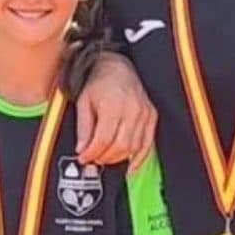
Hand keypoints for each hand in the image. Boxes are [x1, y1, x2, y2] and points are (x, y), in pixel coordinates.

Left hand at [77, 52, 156, 167]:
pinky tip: (130, 167)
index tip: (83, 158)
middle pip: (119, 146)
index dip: (92, 153)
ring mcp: (145, 114)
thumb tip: (82, 150)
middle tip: (93, 159)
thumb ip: (83, 127)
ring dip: (119, 158)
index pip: (103, 138)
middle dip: (104, 157)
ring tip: (105, 158)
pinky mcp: (152, 117)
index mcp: (112, 105)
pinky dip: (139, 158)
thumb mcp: (83, 102)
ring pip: (133, 147)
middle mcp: (132, 110)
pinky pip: (148, 144)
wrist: (117, 67)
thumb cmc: (99, 83)